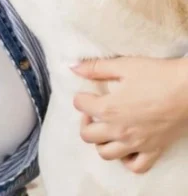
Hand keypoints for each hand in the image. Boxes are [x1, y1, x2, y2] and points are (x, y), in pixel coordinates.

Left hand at [72, 57, 187, 173]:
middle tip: (93, 113)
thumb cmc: (159, 75)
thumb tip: (73, 67)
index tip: (88, 94)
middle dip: (85, 123)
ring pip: (106, 154)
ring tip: (107, 130)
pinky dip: (127, 160)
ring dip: (101, 143)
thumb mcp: (124, 66)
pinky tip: (127, 148)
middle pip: (87, 135)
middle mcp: (119, 130)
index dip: (81, 98)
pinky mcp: (154, 149)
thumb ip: (96, 68)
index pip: (80, 105)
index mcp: (109, 109)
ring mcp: (137, 143)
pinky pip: (136, 166)